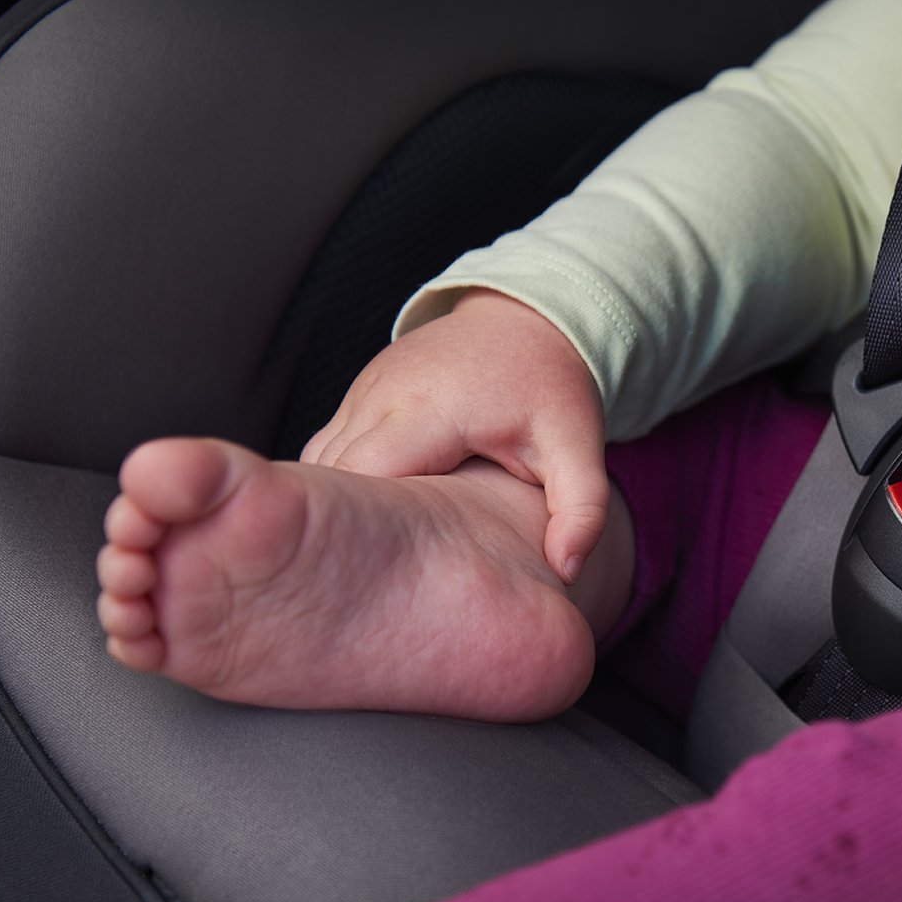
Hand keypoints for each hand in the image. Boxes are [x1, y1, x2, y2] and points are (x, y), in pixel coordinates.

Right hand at [303, 288, 609, 582]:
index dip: (366, 529)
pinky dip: (337, 484)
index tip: (381, 576)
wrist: (525, 317)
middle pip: (331, 474)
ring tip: (362, 558)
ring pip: (320, 462)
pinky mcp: (359, 392)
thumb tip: (567, 571)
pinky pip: (327, 447)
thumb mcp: (578, 446)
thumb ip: (581, 510)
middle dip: (343, 527)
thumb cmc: (548, 385)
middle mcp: (385, 395)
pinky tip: (365, 522)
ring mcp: (364, 389)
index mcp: (432, 409)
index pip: (368, 475)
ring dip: (337, 507)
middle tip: (363, 584)